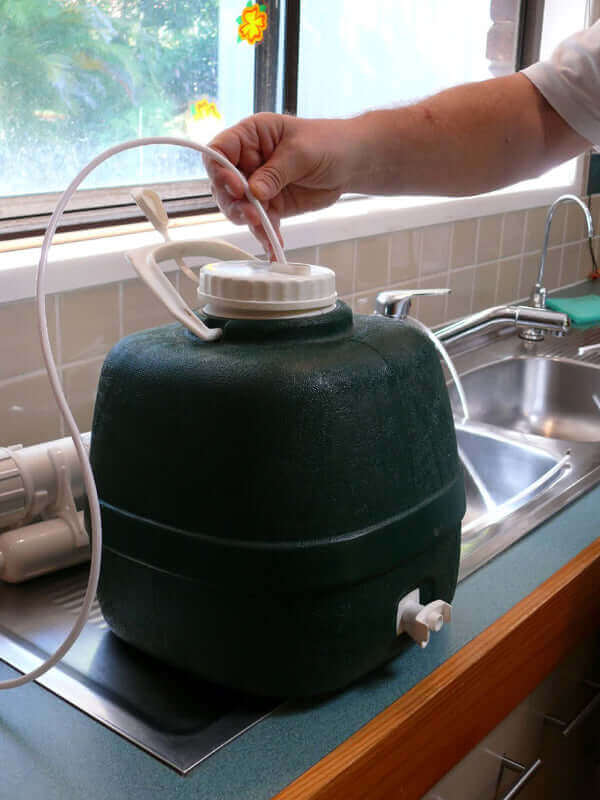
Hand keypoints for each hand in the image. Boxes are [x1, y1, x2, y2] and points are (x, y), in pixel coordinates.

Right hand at [204, 112, 354, 256]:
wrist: (352, 163)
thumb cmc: (328, 142)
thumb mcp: (301, 152)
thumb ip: (275, 172)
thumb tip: (253, 192)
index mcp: (250, 136)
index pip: (219, 150)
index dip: (220, 170)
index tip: (236, 187)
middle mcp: (248, 161)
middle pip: (223, 185)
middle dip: (235, 203)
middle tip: (253, 214)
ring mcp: (257, 185)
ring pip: (238, 208)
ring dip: (249, 221)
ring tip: (264, 229)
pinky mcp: (271, 205)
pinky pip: (261, 223)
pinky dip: (266, 235)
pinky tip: (274, 246)